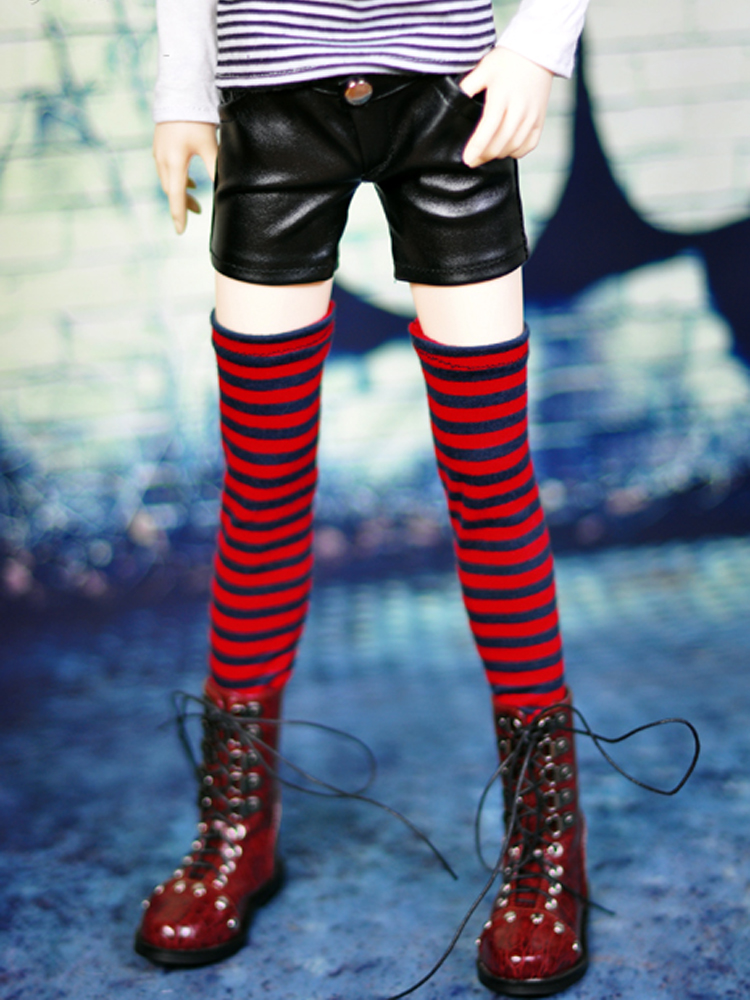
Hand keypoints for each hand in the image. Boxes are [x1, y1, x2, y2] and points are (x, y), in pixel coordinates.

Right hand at [153, 121, 217, 233]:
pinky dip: (176, 178)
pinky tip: (188, 178)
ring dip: (180, 191)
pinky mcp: (160, 143)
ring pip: (168, 179)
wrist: (180, 89)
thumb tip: (224, 190)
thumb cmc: (196, 116)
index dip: (179, 215)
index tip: (180, 231)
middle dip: (182, 204)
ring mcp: (159, 150)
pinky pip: (166, 168)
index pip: (176, 196)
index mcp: (174, 161)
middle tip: (198, 211)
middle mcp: (162, 158)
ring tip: (195, 195)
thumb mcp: (209, 144)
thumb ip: (215, 168)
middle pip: (171, 190)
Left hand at [460, 47, 553, 166]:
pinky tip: (506, 148)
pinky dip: (516, 151)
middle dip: (484, 156)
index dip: (476, 147)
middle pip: (500, 143)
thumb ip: (468, 86)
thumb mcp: (483, 68)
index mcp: (501, 96)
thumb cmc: (507, 60)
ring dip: (498, 154)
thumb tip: (452, 100)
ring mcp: (531, 116)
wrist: (537, 52)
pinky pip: (528, 145)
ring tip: (487, 153)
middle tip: (473, 159)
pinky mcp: (540, 120)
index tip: (467, 159)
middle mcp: (519, 108)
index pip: (488, 128)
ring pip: (513, 147)